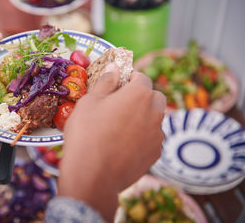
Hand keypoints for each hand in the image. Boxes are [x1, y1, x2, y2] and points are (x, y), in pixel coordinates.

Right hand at [58, 66, 165, 221]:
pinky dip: (142, 136)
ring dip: (143, 116)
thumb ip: (106, 82)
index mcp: (139, 94)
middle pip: (154, 97)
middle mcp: (155, 112)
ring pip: (155, 118)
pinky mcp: (155, 154)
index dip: (129, 77)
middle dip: (141, 96)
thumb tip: (114, 68)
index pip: (141, 77)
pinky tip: (123, 143)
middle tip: (120, 103)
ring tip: (120, 126)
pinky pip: (152, 137)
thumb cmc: (87, 133)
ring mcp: (157, 135)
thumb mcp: (89, 102)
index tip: (117, 83)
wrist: (93, 175)